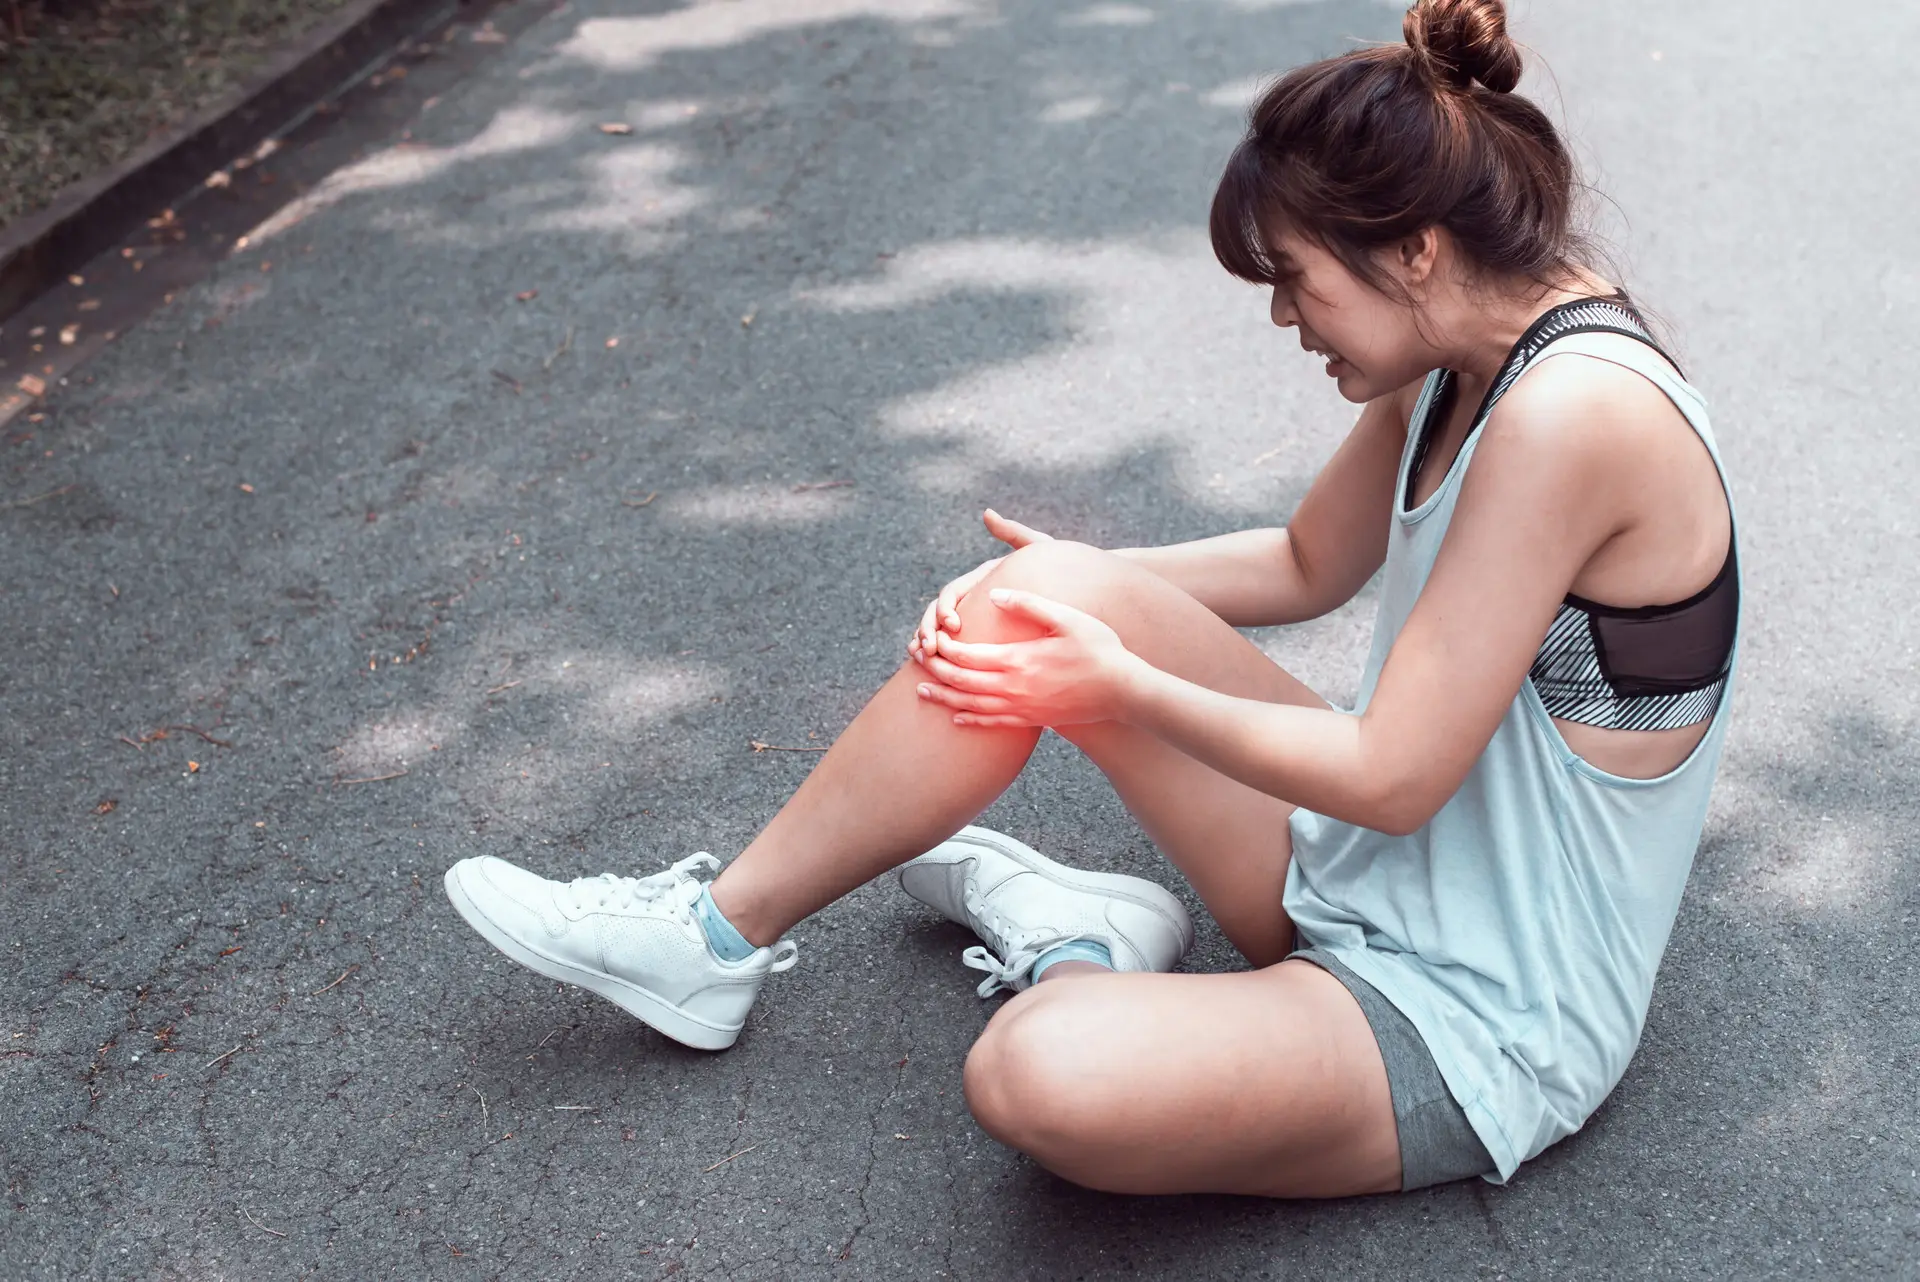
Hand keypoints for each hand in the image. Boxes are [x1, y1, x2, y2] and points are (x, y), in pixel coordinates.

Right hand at [908, 509, 1051, 664]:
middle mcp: (976, 597)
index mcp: (983, 578)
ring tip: (927, 658)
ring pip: (940, 631)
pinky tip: (934, 671)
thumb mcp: (1039, 551)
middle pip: (938, 612)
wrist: (1089, 596)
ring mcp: (978, 619)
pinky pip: (956, 650)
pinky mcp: (984, 638)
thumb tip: (987, 513)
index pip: (953, 592)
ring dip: (928, 642)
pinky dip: (942, 658)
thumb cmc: (1065, 572)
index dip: (945, 607)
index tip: (953, 625)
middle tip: (932, 649)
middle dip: (930, 629)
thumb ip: (1014, 533)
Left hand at [913, 588, 1145, 727]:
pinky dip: (972, 721)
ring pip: (971, 705)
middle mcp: (1014, 687)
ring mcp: (1022, 707)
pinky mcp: (1033, 719)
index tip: (933, 636)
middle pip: (962, 680)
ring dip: (945, 697)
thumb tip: (995, 593)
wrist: (1124, 691)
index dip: (945, 646)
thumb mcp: (1067, 617)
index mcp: (1018, 659)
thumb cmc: (1100, 649)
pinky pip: (994, 723)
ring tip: (922, 690)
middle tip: (917, 659)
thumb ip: (1029, 603)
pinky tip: (958, 719)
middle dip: (936, 669)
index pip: (968, 654)